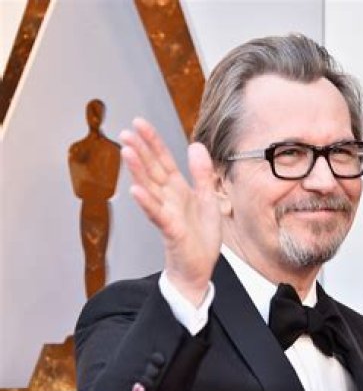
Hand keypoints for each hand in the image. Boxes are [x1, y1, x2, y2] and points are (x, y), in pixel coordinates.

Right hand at [120, 118, 220, 305]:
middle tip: (125, 132)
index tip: (139, 123)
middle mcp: (168, 198)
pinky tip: (136, 191)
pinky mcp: (170, 230)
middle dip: (140, 151)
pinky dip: (147, 203)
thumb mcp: (207, 198)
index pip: (164, 160)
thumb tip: (195, 145)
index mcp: (178, 189)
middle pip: (152, 170)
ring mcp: (167, 213)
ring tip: (126, 152)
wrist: (199, 268)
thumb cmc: (200, 236)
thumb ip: (201, 173)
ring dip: (137, 171)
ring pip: (150, 188)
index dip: (153, 142)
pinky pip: (156, 214)